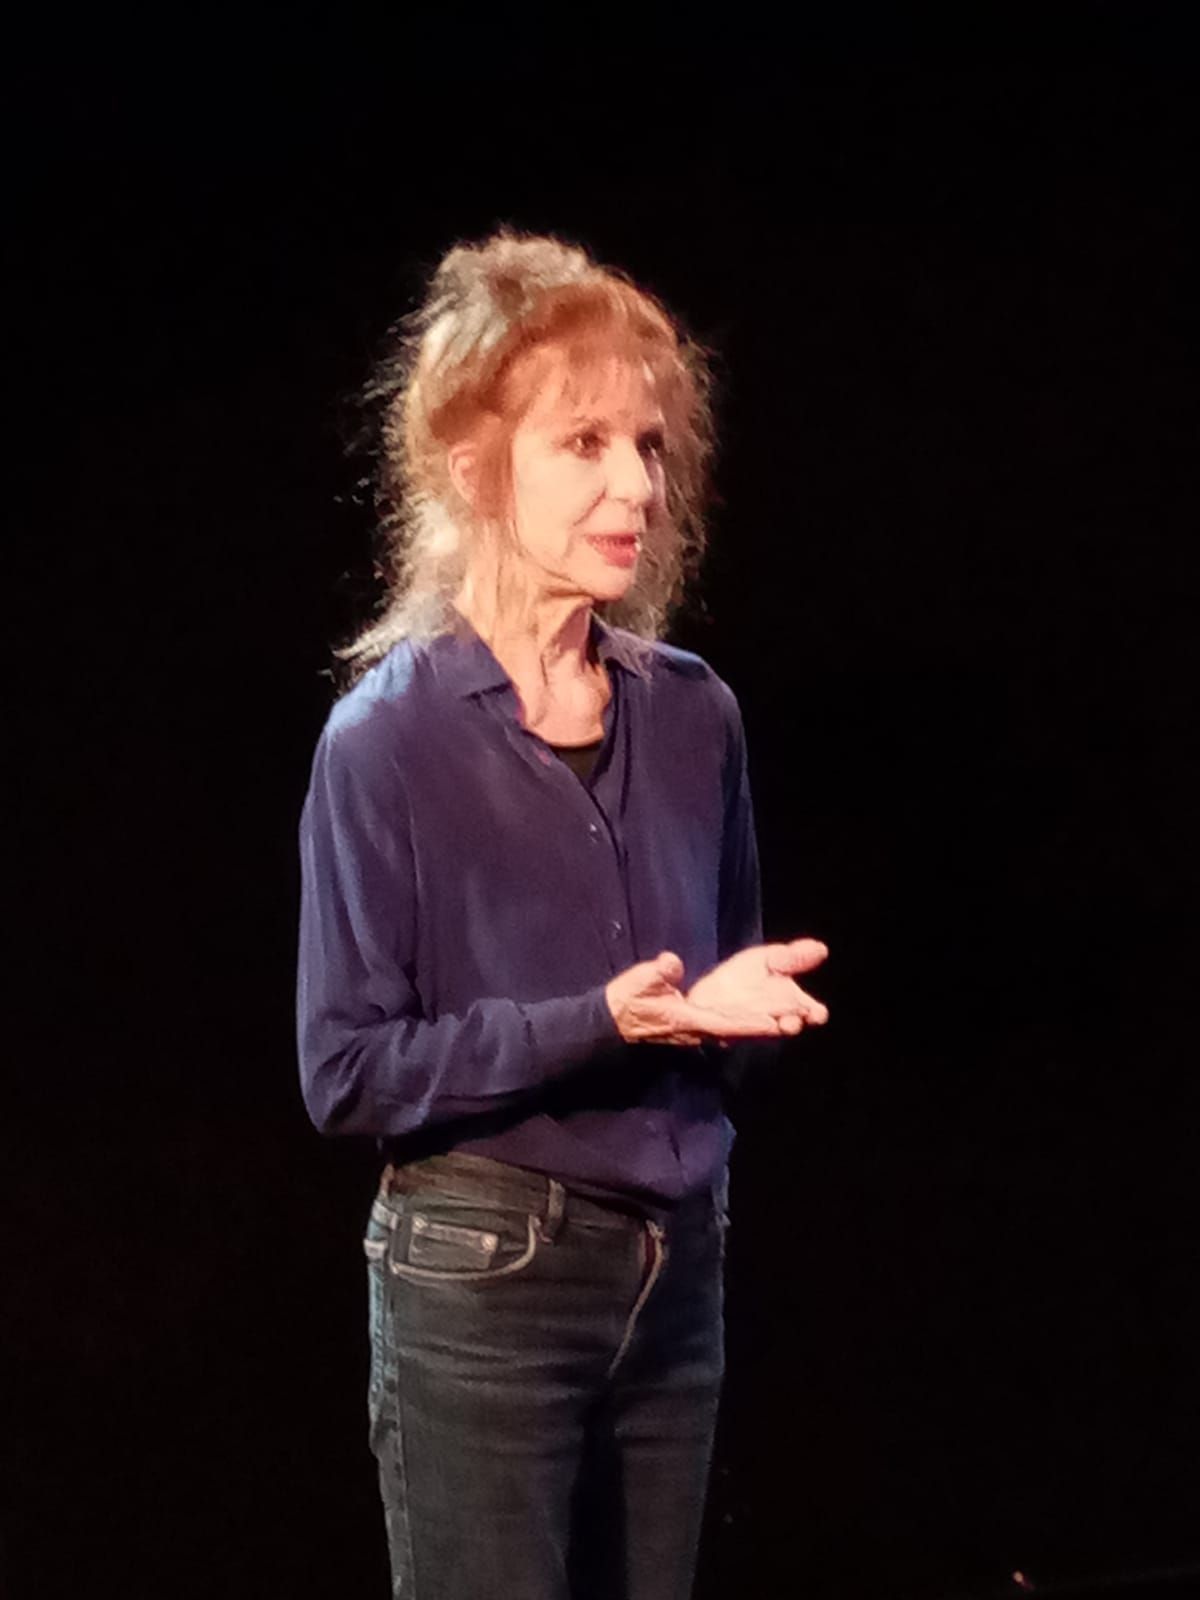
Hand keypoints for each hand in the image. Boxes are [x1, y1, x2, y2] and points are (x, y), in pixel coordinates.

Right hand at [605, 941, 828, 1045]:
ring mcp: (698, 1032)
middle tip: (800, 1021)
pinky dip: (749, 1023)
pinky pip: (729, 1027)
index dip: (750, 1024)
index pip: (724, 1023)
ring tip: (794, 1019)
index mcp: (688, 1021)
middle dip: (767, 1027)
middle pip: (738, 1031)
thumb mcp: (638, 982)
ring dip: (763, 1025)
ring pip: (737, 1030)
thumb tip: (671, 963)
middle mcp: (698, 1031)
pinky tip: (766, 1017)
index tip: (776, 1023)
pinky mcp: (696, 1028)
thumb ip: (657, 974)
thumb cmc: (626, 1002)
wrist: (611, 1022)